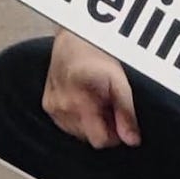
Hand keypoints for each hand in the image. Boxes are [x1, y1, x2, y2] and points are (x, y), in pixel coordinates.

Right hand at [43, 31, 140, 148]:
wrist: (73, 37)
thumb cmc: (98, 54)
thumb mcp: (119, 81)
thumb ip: (126, 113)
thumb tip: (132, 140)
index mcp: (79, 103)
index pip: (100, 141)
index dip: (116, 134)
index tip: (122, 120)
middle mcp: (61, 108)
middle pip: (90, 137)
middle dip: (104, 125)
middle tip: (110, 103)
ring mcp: (52, 108)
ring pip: (79, 132)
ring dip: (92, 120)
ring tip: (98, 98)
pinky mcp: (47, 105)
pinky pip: (67, 124)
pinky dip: (79, 116)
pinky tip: (85, 98)